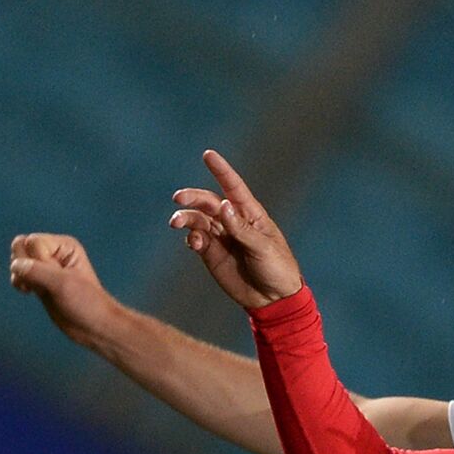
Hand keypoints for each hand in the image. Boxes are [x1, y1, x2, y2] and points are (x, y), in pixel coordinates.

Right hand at [8, 233, 115, 347]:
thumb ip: (38, 271)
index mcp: (64, 246)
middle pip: (21, 246)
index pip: (33, 241)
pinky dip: (18, 281)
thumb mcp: (63, 284)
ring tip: (34, 288)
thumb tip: (15, 264)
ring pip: (17, 259)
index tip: (53, 277)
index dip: (37, 260)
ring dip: (20, 275)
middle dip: (24, 265)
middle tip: (40, 282)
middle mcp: (53, 252)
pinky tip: (28, 291)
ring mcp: (45, 266)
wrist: (92, 326)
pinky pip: (17, 272)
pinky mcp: (39, 280)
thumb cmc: (85, 302)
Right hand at [169, 150, 302, 308]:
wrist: (273, 299)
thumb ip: (241, 229)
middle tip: (179, 199)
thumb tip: (223, 206)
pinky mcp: (212, 254)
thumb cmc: (277, 268)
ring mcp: (221, 237)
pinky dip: (190, 238)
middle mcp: (232, 222)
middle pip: (208, 203)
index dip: (221, 170)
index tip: (208, 155)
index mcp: (250, 214)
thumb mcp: (263, 248)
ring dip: (186, 218)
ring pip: (198, 220)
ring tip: (176, 222)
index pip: (233, 187)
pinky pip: (196, 240)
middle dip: (192, 198)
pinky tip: (193, 242)